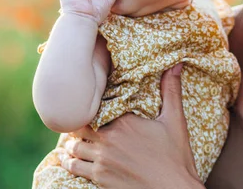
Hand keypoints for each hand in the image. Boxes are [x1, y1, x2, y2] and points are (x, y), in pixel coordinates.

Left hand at [61, 65, 203, 188]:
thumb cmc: (176, 157)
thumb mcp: (175, 121)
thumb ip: (171, 91)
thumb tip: (175, 64)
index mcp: (125, 121)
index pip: (98, 106)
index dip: (92, 103)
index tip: (89, 98)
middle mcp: (109, 139)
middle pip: (81, 125)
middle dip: (78, 123)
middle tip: (76, 119)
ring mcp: (102, 160)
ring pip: (74, 147)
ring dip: (71, 142)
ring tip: (69, 139)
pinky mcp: (99, 178)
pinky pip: (74, 167)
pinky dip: (68, 161)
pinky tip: (65, 159)